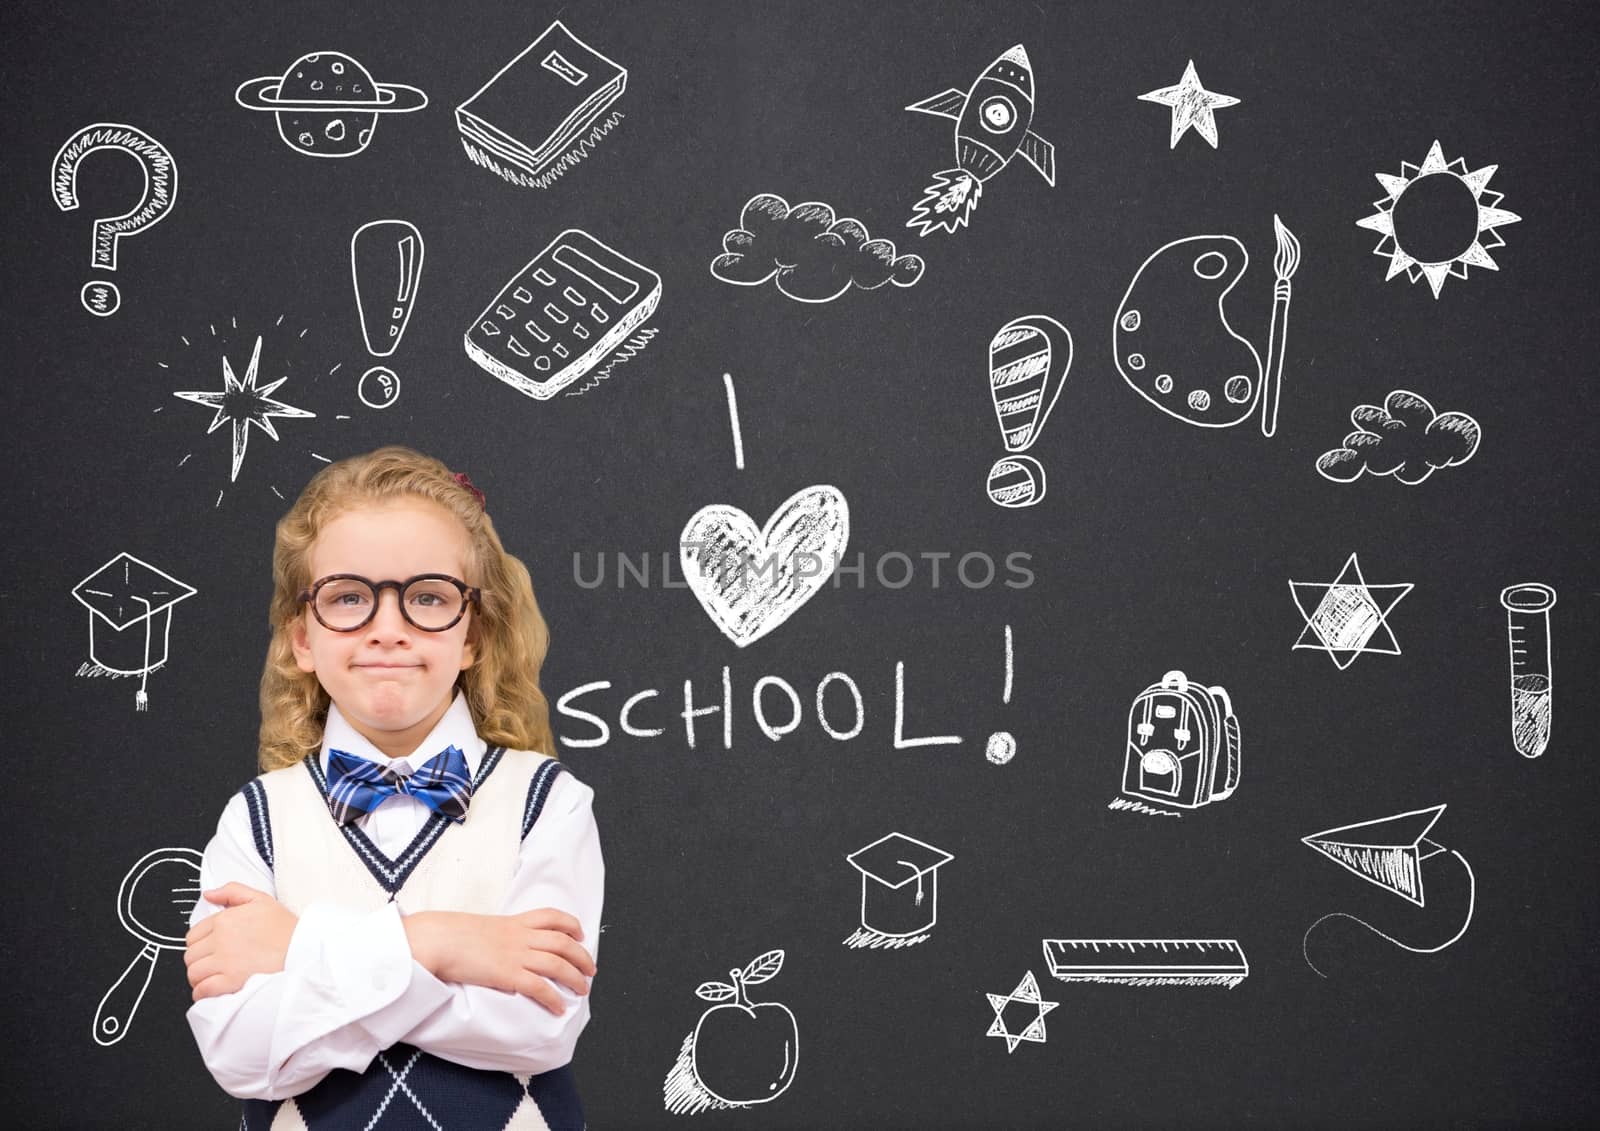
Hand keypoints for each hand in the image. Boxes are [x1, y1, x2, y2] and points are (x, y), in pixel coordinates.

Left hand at [184, 883, 298, 1001]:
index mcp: (225, 920)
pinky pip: (202, 990)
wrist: (304, 952)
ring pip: (193, 973)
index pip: (193, 935)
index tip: (211, 949)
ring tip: (213, 977)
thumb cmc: (286, 929)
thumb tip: (208, 894)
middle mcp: (221, 940)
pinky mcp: (230, 982)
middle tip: (213, 964)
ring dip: (200, 978)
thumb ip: (232, 891)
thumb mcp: (262, 900)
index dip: (201, 943)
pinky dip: (203, 993)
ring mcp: (225, 962)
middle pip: (190, 955)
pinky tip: (212, 990)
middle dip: (199, 961)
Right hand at [406, 909, 594, 1015]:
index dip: (570, 924)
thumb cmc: (447, 934)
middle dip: (581, 956)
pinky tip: (559, 1008)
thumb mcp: (476, 927)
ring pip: (558, 964)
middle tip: (591, 969)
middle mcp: (519, 936)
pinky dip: (553, 998)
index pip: (550, 916)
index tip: (579, 934)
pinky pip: (539, 987)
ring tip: (583, 989)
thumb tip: (490, 946)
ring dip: (575, 978)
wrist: (436, 939)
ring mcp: (515, 955)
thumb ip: (491, 935)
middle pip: (563, 942)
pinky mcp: (508, 974)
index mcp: (512, 922)